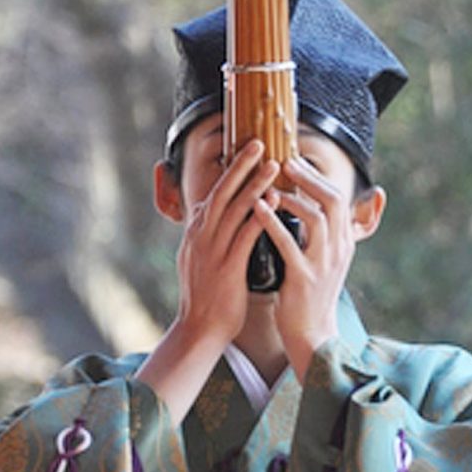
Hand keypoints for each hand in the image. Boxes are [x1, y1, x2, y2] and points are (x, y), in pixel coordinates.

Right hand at [175, 139, 279, 347]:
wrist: (199, 329)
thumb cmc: (206, 295)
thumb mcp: (200, 257)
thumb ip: (207, 234)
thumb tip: (210, 213)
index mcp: (197, 231)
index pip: (214, 192)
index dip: (232, 171)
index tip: (248, 151)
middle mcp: (201, 235)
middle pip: (222, 191)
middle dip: (241, 165)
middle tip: (259, 142)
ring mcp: (212, 250)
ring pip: (235, 208)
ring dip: (255, 183)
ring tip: (274, 164)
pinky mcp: (226, 267)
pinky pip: (245, 235)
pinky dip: (260, 215)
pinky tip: (275, 201)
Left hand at [253, 156, 353, 379]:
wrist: (311, 336)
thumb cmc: (309, 296)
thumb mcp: (321, 260)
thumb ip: (318, 234)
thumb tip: (308, 205)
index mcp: (342, 242)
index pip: (337, 198)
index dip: (317, 177)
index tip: (295, 161)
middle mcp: (338, 249)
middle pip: (333, 200)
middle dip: (310, 178)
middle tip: (286, 161)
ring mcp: (323, 264)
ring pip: (318, 218)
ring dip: (293, 197)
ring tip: (270, 183)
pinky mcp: (305, 279)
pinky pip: (290, 244)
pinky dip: (273, 223)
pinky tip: (257, 208)